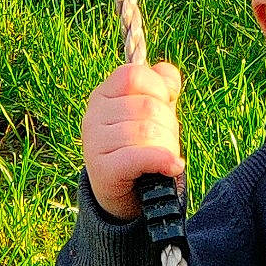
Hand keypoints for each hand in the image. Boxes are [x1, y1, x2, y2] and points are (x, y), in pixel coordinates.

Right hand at [81, 60, 183, 220]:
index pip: (134, 75)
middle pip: (147, 106)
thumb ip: (160, 88)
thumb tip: (165, 71)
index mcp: (104, 95)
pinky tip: (171, 166)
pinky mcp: (101, 169)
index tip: (164, 106)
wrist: (124, 195)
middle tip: (165, 143)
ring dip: (167, 146)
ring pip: (147, 132)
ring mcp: (94, 142)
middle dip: (169, 126)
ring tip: (164, 158)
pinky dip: (162, 160)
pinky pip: (140, 156)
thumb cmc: (139, 148)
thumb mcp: (151, 114)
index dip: (158, 88)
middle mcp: (94, 115)